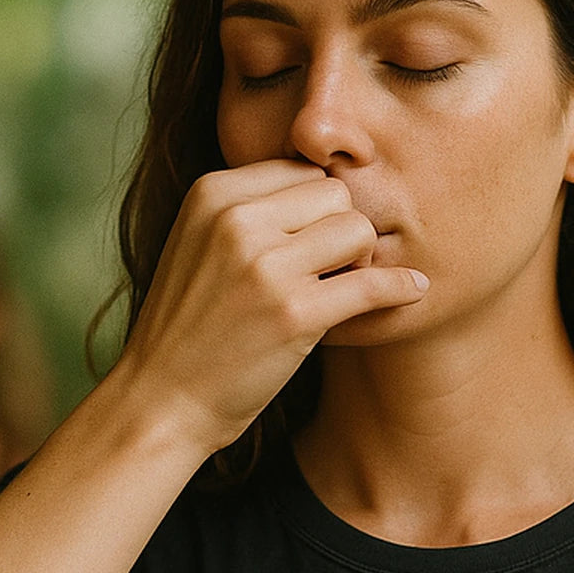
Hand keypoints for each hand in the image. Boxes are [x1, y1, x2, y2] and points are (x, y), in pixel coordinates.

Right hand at [117, 161, 428, 459]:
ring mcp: (265, 267)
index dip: (316, 212)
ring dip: (359, 262)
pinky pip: (372, 283)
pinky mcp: (293, 314)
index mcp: (213, 194)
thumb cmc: (189, 328)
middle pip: (335, 194)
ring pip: (357, 230)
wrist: (162, 400)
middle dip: (340, 233)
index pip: (302, 172)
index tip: (313, 248)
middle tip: (330, 273)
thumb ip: (249, 210)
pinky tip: (411, 292)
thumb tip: (328, 187)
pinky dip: (399, 288)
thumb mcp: (198, 244)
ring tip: (338, 292)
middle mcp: (237, 220)